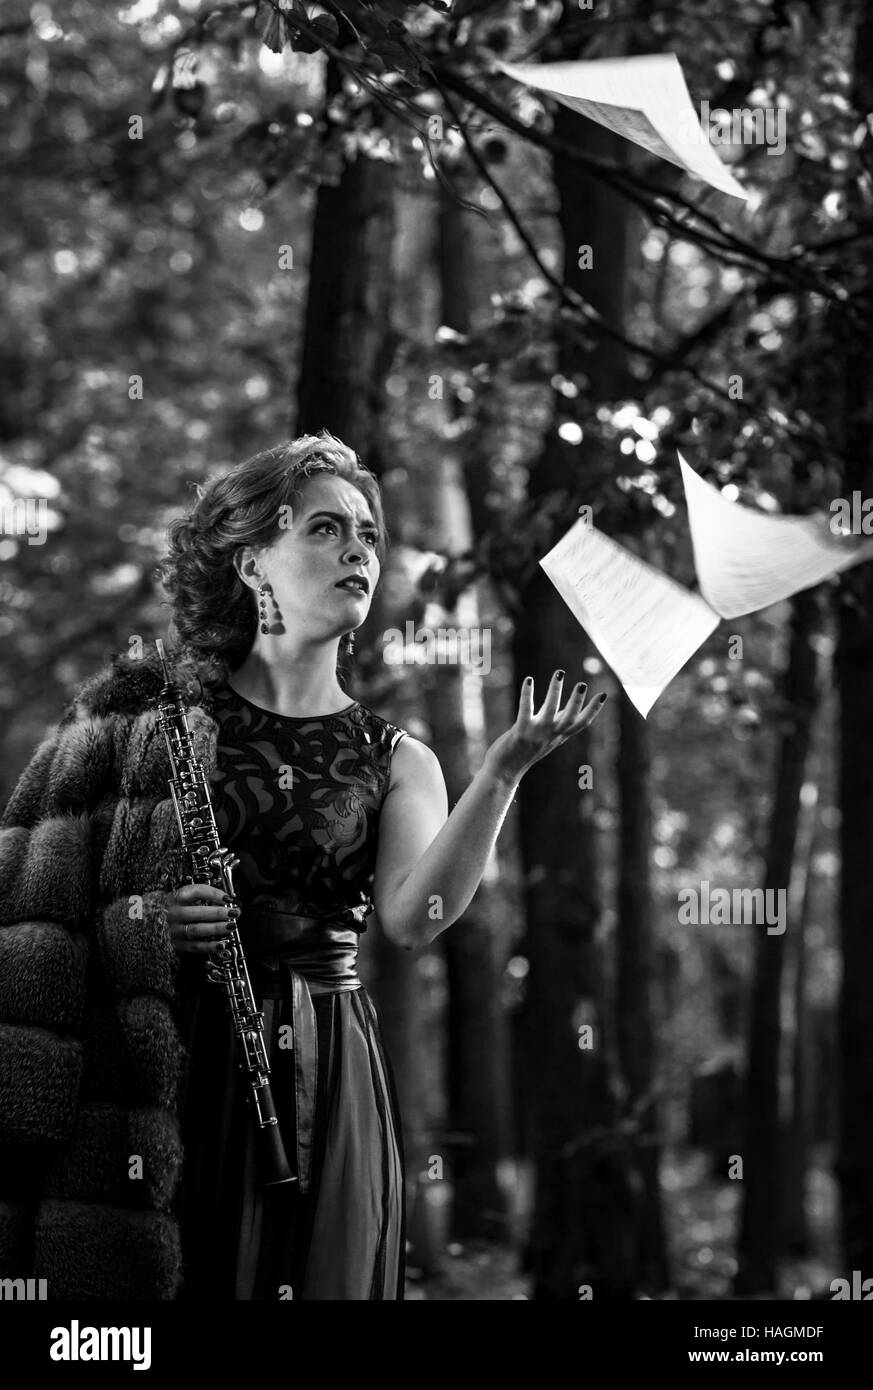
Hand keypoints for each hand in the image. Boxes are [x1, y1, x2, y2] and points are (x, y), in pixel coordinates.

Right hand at [164, 881, 238, 955]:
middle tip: (234, 913)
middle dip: (218, 913)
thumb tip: (227, 900)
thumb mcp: (180, 897)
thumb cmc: (169, 908)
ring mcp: (174, 930)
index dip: (214, 894)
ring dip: (216, 928)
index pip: (196, 892)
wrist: (146, 923)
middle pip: (197, 912)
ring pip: (196, 929)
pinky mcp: (176, 944)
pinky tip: (221, 944)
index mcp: (175, 898)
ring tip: (231, 926)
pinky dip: (209, 946)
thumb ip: (199, 897)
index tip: (228, 898)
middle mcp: (173, 914)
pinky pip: (194, 946)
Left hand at [483, 670, 607, 784]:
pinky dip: (528, 694)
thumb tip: (570, 708)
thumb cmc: (524, 752)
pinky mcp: (520, 732)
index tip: (603, 695)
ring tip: (559, 673)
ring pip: (550, 711)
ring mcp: (536, 734)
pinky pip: (526, 710)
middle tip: (583, 684)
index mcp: (558, 737)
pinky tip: (529, 680)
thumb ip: (558, 724)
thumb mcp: (546, 738)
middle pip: (569, 718)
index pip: (581, 724)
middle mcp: (550, 736)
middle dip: (577, 701)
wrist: (504, 771)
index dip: (593, 710)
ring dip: (555, 691)